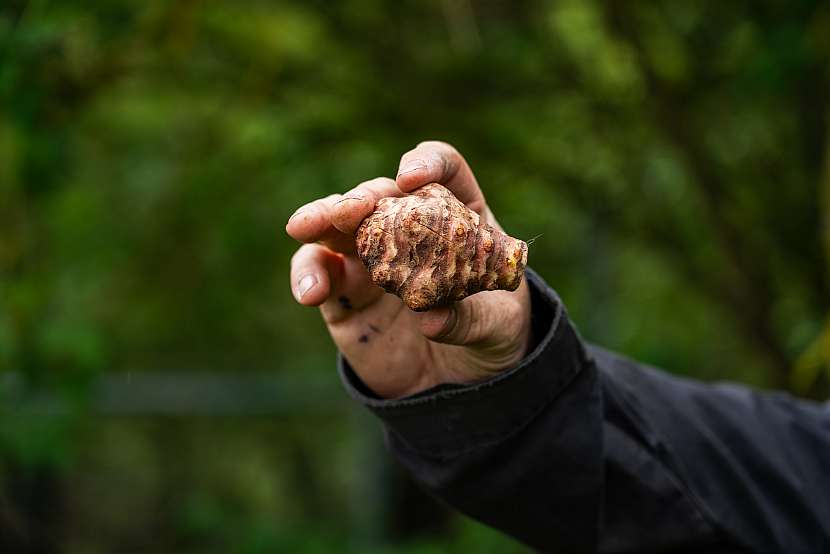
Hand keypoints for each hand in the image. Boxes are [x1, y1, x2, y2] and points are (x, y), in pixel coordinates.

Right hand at [286, 141, 531, 398]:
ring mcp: (371, 257)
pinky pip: (318, 272)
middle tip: (347, 210)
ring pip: (337, 224)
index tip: (411, 178)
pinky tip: (310, 292)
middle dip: (360, 196)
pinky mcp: (343, 292)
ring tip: (304, 227)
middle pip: (381, 193)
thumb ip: (469, 321)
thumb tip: (430, 319)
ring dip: (319, 219)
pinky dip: (308, 274)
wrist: (457, 384)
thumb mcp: (498, 329)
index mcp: (457, 216)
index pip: (444, 172)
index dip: (428, 164)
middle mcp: (409, 228)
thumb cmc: (490, 337)